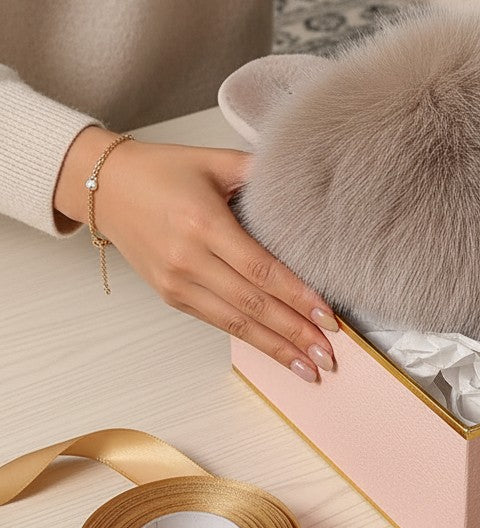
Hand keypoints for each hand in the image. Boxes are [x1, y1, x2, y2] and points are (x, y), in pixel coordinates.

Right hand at [54, 126, 337, 382]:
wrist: (103, 187)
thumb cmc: (162, 170)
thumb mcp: (214, 160)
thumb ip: (260, 172)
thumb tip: (307, 181)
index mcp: (204, 223)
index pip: (261, 270)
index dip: (297, 296)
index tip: (327, 317)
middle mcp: (188, 259)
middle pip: (252, 304)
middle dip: (294, 333)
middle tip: (328, 354)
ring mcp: (176, 282)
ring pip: (235, 322)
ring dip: (275, 347)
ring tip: (309, 366)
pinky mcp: (171, 295)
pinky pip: (217, 322)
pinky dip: (250, 338)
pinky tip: (276, 351)